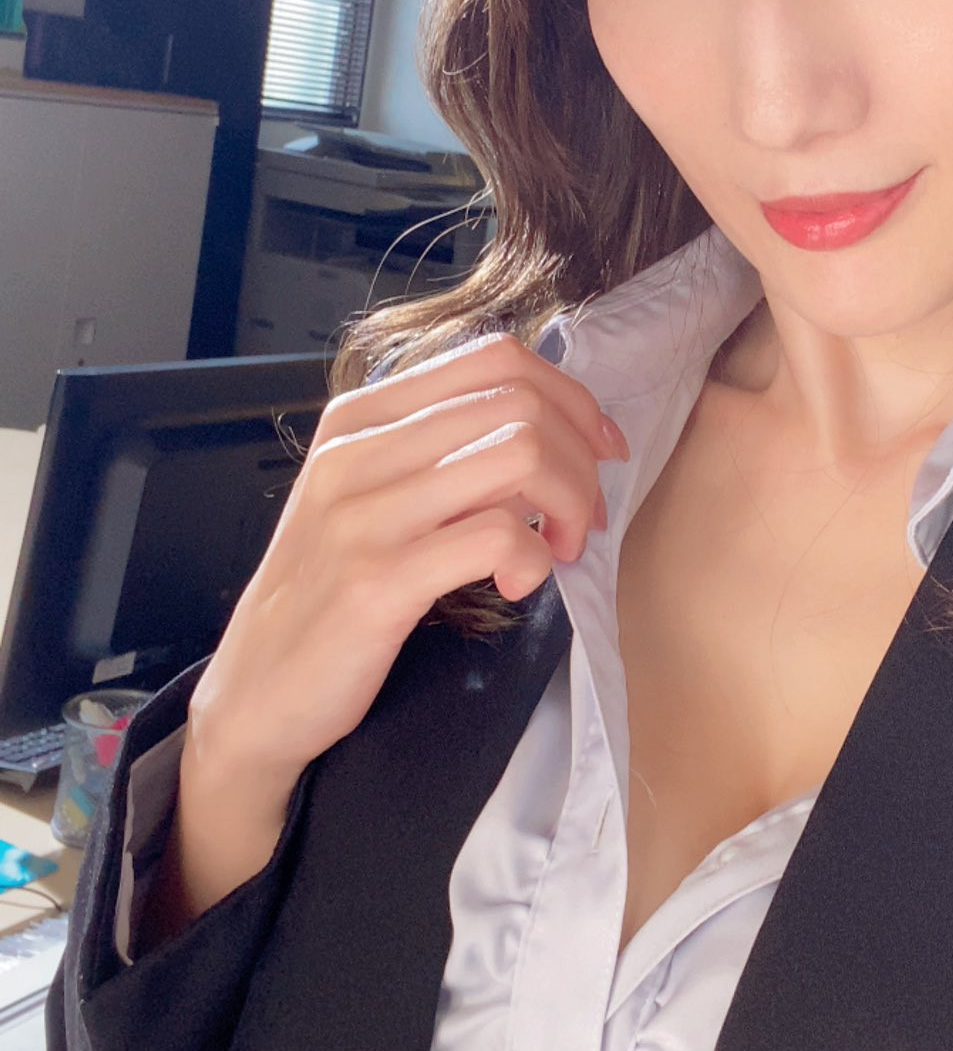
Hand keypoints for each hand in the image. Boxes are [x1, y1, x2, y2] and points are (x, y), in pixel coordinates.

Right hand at [184, 333, 628, 793]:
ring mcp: (363, 513)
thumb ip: (441, 454)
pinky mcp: (378, 579)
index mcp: (359, 417)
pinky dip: (536, 559)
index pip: (494, 360)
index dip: (570, 398)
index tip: (599, 449)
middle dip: (581, 458)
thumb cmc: (329, 591)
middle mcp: (356, 450)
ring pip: (520, 453)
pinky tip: (518, 583)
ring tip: (561, 549)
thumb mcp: (371, 497)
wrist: (256, 690)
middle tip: (588, 517)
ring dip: (572, 504)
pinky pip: (498, 535)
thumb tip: (551, 433)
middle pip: (518, 403)